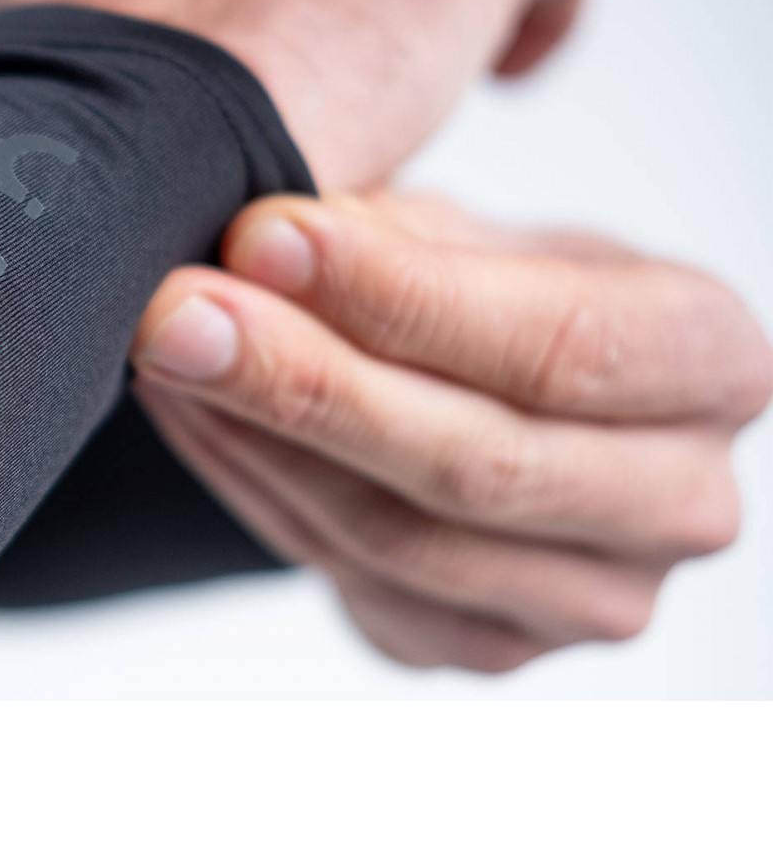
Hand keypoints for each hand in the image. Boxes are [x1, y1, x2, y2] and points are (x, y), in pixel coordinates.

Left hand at [129, 192, 772, 671]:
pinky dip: (254, 491)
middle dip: (303, 379)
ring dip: (258, 439)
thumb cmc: (484, 286)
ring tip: (166, 350)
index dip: (397, 295)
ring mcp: (590, 599)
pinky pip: (354, 583)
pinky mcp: (491, 647)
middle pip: (477, 465)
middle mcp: (681, 500)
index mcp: (710, 360)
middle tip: (177, 314)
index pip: (560, 344)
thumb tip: (259, 247)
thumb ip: (383, 238)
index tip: (260, 237)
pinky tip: (193, 414)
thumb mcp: (463, 230)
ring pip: (399, 539)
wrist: (487, 385)